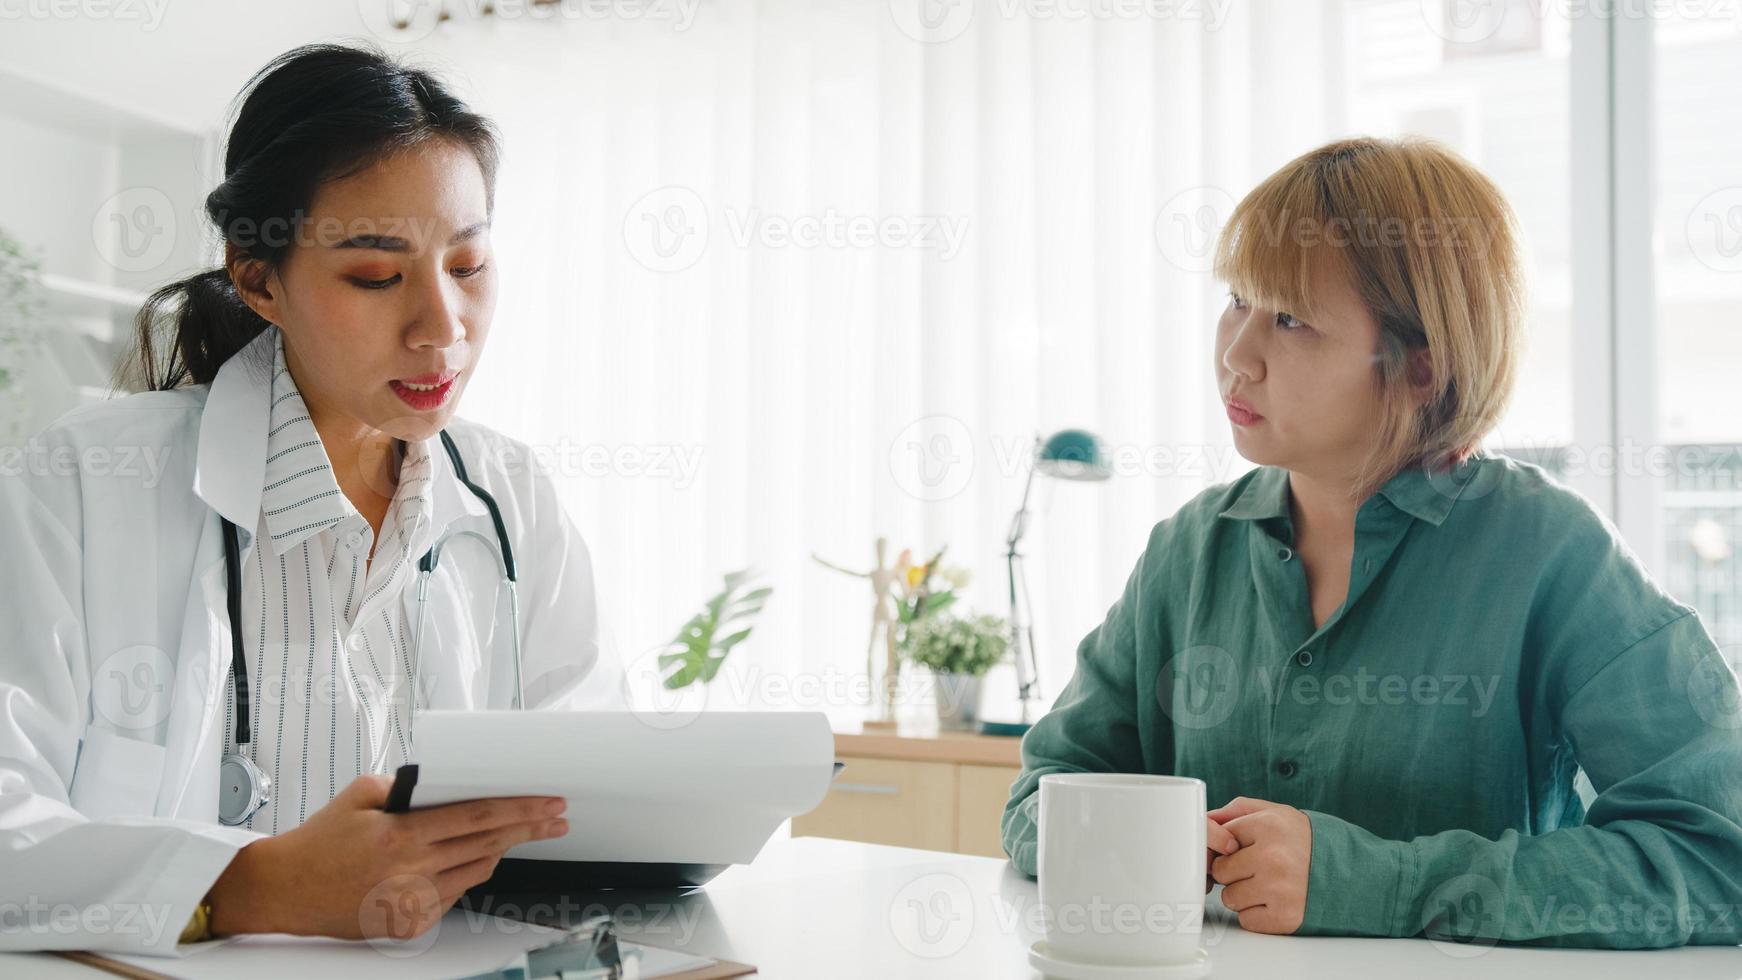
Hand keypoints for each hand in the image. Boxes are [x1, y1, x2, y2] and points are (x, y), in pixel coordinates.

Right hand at [206, 774, 569, 939]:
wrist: (283, 890)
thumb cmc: (319, 841)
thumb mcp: (360, 794)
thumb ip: (406, 786)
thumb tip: (443, 782)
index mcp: (401, 836)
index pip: (478, 817)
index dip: (520, 809)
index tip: (548, 803)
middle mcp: (410, 872)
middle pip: (488, 845)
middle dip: (529, 829)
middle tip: (557, 819)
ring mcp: (411, 904)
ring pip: (475, 872)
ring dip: (500, 850)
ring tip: (518, 833)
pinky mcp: (408, 926)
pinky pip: (453, 895)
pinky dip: (465, 873)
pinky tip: (472, 858)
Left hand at [1206, 796, 1311, 934]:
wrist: (1352, 873)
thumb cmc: (1307, 842)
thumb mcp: (1277, 813)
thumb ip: (1238, 811)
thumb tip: (1205, 820)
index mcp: (1269, 826)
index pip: (1220, 837)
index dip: (1230, 846)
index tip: (1244, 848)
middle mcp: (1273, 857)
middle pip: (1221, 871)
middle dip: (1235, 872)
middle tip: (1258, 868)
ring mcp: (1279, 889)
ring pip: (1230, 898)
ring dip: (1244, 895)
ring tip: (1269, 884)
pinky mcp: (1285, 917)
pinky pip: (1246, 920)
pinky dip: (1257, 915)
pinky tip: (1276, 901)